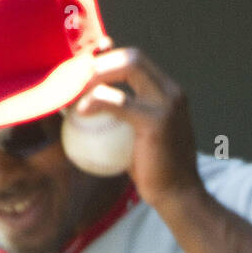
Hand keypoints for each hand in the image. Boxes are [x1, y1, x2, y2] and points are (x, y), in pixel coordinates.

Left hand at [73, 48, 203, 209]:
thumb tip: (91, 104)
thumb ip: (126, 115)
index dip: (107, 60)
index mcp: (170, 92)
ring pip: (127, 68)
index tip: (82, 74)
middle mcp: (173, 92)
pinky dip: (96, 101)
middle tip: (75, 80)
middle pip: (132, 57)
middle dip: (101, 62)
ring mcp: (167, 104)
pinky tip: (79, 112)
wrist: (177, 195)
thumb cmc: (155, 170)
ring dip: (96, 74)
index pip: (136, 60)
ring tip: (74, 90)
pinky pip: (118, 102)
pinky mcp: (156, 121)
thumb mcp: (142, 135)